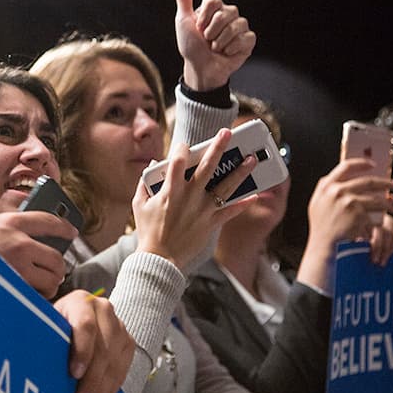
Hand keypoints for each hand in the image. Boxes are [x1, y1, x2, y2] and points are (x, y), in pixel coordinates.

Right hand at [0, 210, 72, 312]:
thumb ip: (6, 229)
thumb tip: (27, 236)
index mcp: (11, 224)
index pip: (49, 222)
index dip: (64, 228)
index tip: (71, 232)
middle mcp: (20, 244)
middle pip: (56, 258)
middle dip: (57, 268)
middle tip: (53, 273)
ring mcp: (19, 269)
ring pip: (51, 280)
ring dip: (49, 286)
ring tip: (40, 288)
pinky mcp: (15, 291)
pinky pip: (37, 298)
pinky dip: (36, 300)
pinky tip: (28, 298)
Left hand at [52, 289, 133, 392]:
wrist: (78, 321)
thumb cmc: (56, 327)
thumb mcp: (47, 326)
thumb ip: (46, 339)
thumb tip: (32, 362)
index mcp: (80, 302)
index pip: (85, 325)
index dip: (82, 351)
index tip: (74, 374)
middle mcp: (103, 310)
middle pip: (102, 348)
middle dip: (91, 381)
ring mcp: (118, 326)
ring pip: (114, 362)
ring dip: (101, 391)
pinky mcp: (127, 343)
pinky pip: (121, 370)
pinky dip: (109, 390)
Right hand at [134, 128, 257, 269]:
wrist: (159, 259)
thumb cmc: (148, 231)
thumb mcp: (139, 204)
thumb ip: (145, 183)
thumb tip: (153, 165)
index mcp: (170, 190)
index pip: (178, 161)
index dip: (182, 149)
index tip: (185, 145)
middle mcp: (189, 197)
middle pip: (207, 167)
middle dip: (218, 147)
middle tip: (228, 133)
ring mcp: (202, 210)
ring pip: (225, 187)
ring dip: (240, 172)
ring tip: (251, 159)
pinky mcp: (211, 223)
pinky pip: (230, 211)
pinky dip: (242, 204)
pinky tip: (254, 194)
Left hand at [173, 0, 255, 90]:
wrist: (200, 69)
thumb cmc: (191, 47)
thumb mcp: (183, 22)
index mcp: (213, 9)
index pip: (213, 1)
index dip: (204, 17)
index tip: (198, 28)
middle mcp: (228, 15)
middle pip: (226, 13)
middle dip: (212, 31)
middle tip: (207, 40)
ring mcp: (239, 27)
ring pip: (237, 25)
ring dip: (221, 41)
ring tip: (216, 48)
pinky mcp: (247, 40)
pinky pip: (246, 38)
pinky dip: (233, 48)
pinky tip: (227, 52)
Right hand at [299, 158, 392, 289]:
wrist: (322, 243)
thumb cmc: (321, 224)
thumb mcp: (317, 202)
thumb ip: (326, 188)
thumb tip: (344, 177)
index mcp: (326, 185)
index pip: (346, 166)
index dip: (361, 163)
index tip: (373, 164)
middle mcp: (337, 191)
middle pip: (367, 181)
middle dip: (385, 182)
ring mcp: (348, 203)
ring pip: (375, 198)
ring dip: (387, 201)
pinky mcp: (358, 215)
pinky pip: (376, 212)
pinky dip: (385, 212)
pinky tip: (389, 214)